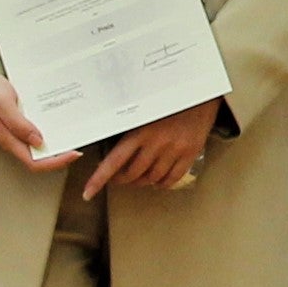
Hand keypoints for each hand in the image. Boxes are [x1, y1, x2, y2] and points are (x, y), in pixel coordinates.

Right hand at [0, 68, 69, 172]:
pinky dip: (50, 129)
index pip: (35, 163)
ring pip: (40, 145)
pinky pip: (37, 130)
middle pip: (40, 158)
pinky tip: (59, 120)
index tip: (73, 153)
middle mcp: (14, 139)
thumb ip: (18, 123)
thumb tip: (38, 142)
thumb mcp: (2, 103)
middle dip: (61, 155)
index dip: (55, 162)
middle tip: (78, 143)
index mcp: (8, 139)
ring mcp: (17, 131)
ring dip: (57, 142)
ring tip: (73, 133)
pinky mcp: (19, 121)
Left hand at [83, 97, 221, 201]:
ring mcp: (174, 150)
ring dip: (142, 181)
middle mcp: (156, 144)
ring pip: (152, 179)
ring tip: (139, 177)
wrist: (199, 93)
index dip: (99, 179)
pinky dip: (162, 183)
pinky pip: (172, 178)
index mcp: (140, 131)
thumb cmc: (167, 101)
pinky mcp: (189, 154)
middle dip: (123, 180)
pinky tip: (158, 180)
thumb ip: (130, 130)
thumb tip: (111, 148)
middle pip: (133, 174)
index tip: (88, 193)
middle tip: (118, 178)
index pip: (114, 162)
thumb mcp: (144, 111)